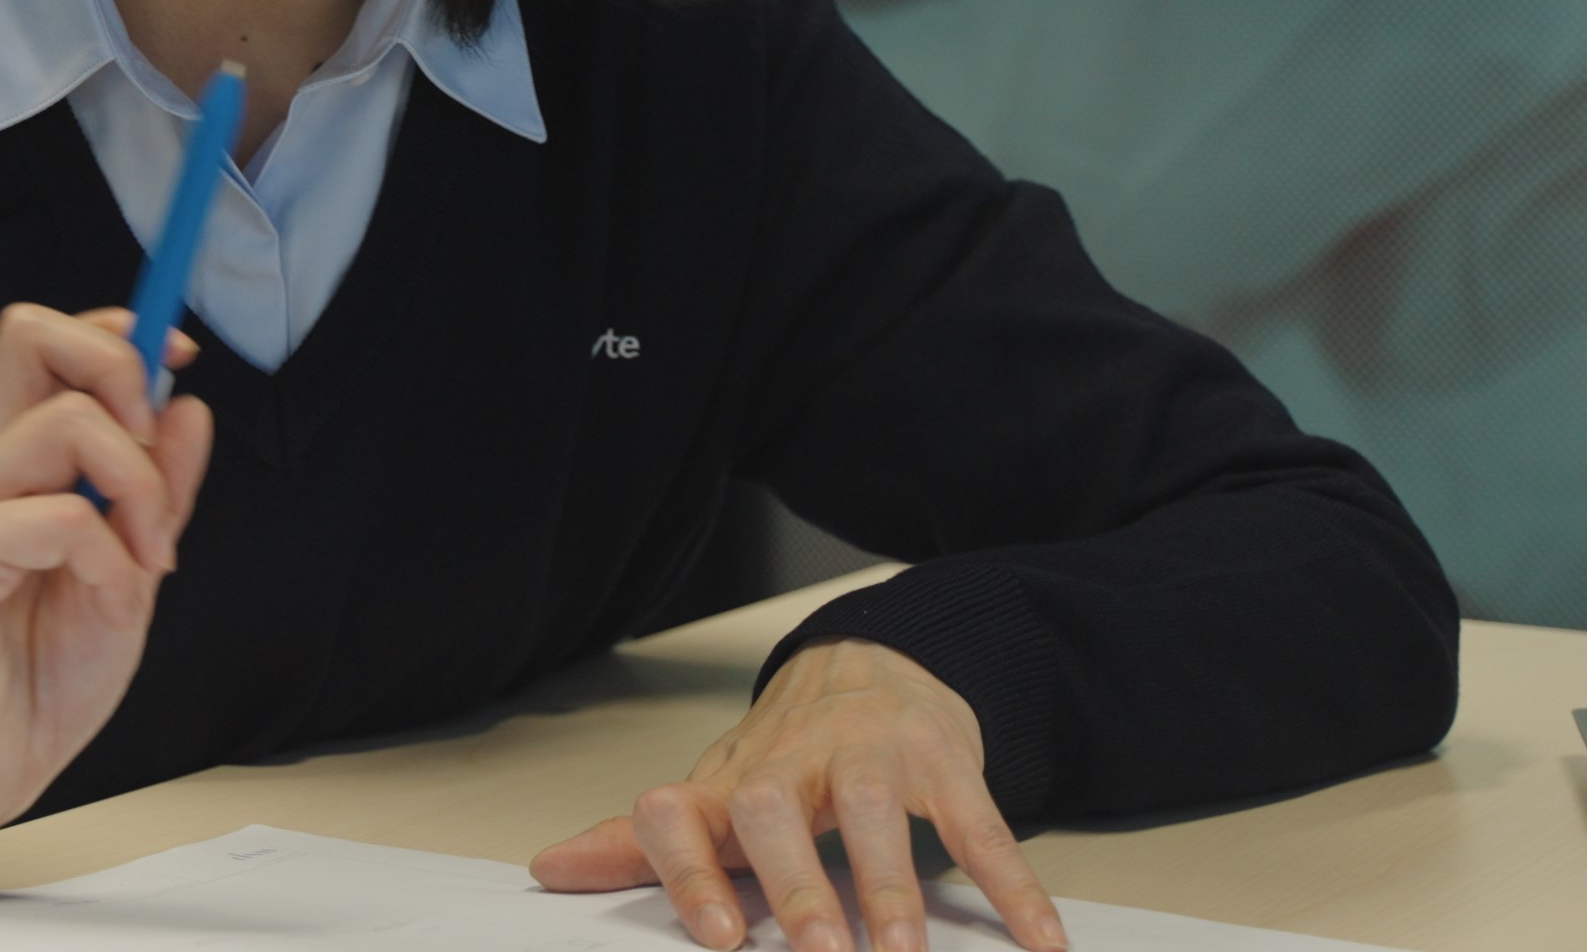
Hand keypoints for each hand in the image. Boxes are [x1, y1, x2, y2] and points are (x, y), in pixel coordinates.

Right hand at [0, 303, 213, 863]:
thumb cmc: (41, 676)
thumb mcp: (131, 572)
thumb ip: (158, 492)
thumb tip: (187, 406)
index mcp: (15, 459)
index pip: (44, 340)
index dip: (117, 331)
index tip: (178, 360)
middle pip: (27, 333)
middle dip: (118, 370)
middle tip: (150, 454)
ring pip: (66, 422)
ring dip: (137, 486)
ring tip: (145, 559)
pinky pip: (61, 519)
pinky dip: (109, 559)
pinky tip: (106, 601)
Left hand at [528, 638, 1065, 951]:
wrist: (872, 664)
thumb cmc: (785, 755)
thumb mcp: (712, 795)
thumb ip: (641, 843)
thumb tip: (548, 869)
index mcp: (728, 783)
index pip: (680, 814)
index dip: (687, 871)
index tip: (720, 937)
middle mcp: (792, 760)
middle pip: (772, 807)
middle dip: (795, 882)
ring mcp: (870, 753)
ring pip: (872, 810)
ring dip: (891, 887)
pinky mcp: (944, 761)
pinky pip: (981, 822)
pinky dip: (1014, 883)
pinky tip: (1039, 941)